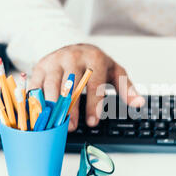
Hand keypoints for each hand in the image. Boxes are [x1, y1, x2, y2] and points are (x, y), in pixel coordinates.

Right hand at [29, 44, 144, 130]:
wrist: (74, 47)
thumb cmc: (96, 64)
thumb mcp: (115, 72)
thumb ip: (127, 88)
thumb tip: (139, 103)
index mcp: (94, 58)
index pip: (94, 83)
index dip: (93, 104)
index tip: (93, 122)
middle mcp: (73, 57)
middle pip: (71, 86)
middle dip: (71, 109)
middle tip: (71, 128)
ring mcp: (55, 61)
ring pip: (51, 86)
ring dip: (53, 108)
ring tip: (55, 125)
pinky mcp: (40, 66)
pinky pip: (36, 85)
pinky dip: (36, 101)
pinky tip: (39, 115)